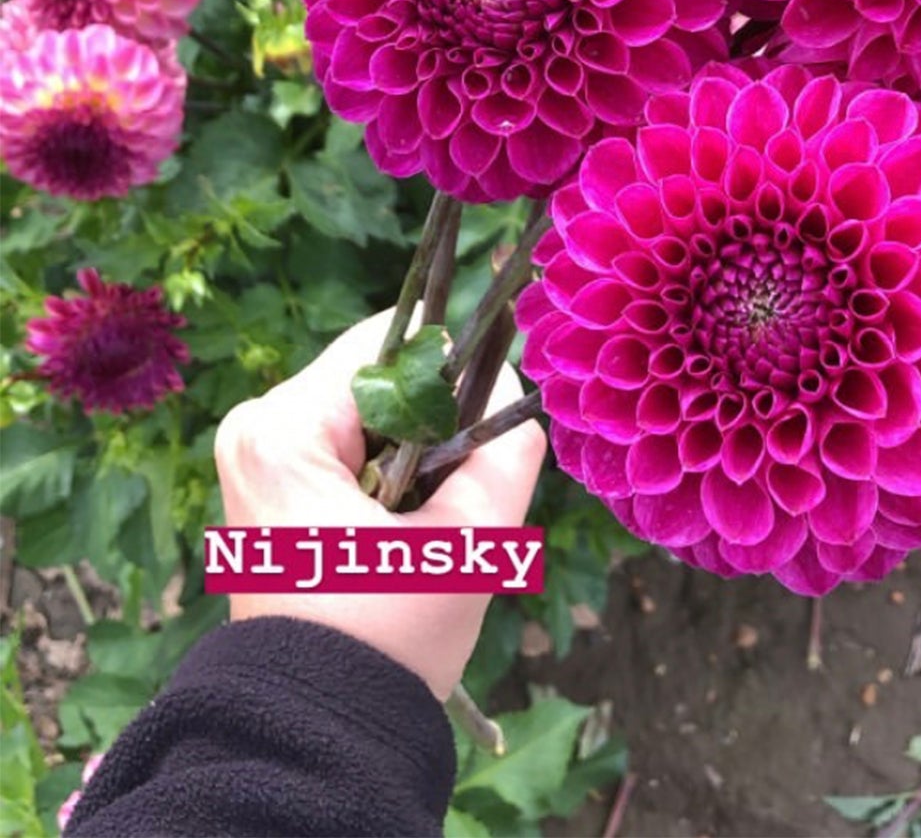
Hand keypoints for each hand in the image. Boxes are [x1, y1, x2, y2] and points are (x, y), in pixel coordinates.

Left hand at [214, 310, 545, 699]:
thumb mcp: (469, 541)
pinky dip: (386, 475)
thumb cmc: (387, 639)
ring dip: (413, 453)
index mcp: (283, 430)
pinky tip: (398, 531)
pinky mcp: (267, 486)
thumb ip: (504, 444)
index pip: (391, 344)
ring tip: (425, 525)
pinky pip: (346, 446)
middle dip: (432, 425)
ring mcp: (256, 457)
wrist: (317, 733)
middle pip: (378, 378)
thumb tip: (508, 383)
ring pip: (368, 413)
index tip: (481, 440)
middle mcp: (255, 428)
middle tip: (449, 502)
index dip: (454, 376)